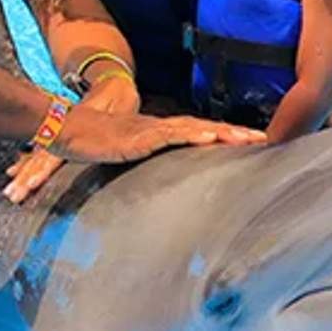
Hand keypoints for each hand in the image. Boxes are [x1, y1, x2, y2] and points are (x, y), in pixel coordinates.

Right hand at [3, 91, 264, 203]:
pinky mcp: (139, 136)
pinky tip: (210, 137)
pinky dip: (192, 134)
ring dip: (223, 132)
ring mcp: (151, 130)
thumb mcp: (125, 162)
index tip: (251, 144)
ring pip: (194, 129)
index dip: (224, 137)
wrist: (67, 130)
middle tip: (264, 140)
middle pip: (205, 128)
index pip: (198, 134)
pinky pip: (171, 134)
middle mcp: (160, 129)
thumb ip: (144, 175)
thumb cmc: (93, 146)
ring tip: (248, 138)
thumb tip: (157, 202)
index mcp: (159, 135)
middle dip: (235, 133)